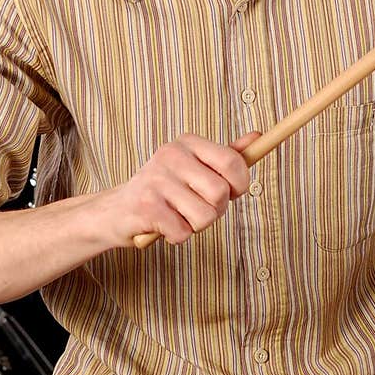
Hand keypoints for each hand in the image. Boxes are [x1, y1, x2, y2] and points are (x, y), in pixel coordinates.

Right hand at [98, 131, 260, 246]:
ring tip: (178, 216)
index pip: (232, 162)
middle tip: (195, 208)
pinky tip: (163, 226)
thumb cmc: (164, 190)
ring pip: (205, 217)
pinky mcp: (145, 207)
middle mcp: (171, 155)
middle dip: (215, 210)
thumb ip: (226, 155)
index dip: (240, 185)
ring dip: (195, 226)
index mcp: (187, 143)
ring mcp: (156, 180)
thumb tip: (257, 137)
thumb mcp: (195, 167)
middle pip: (220, 194)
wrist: (116, 211)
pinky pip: (183, 233)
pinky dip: (177, 236)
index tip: (230, 192)